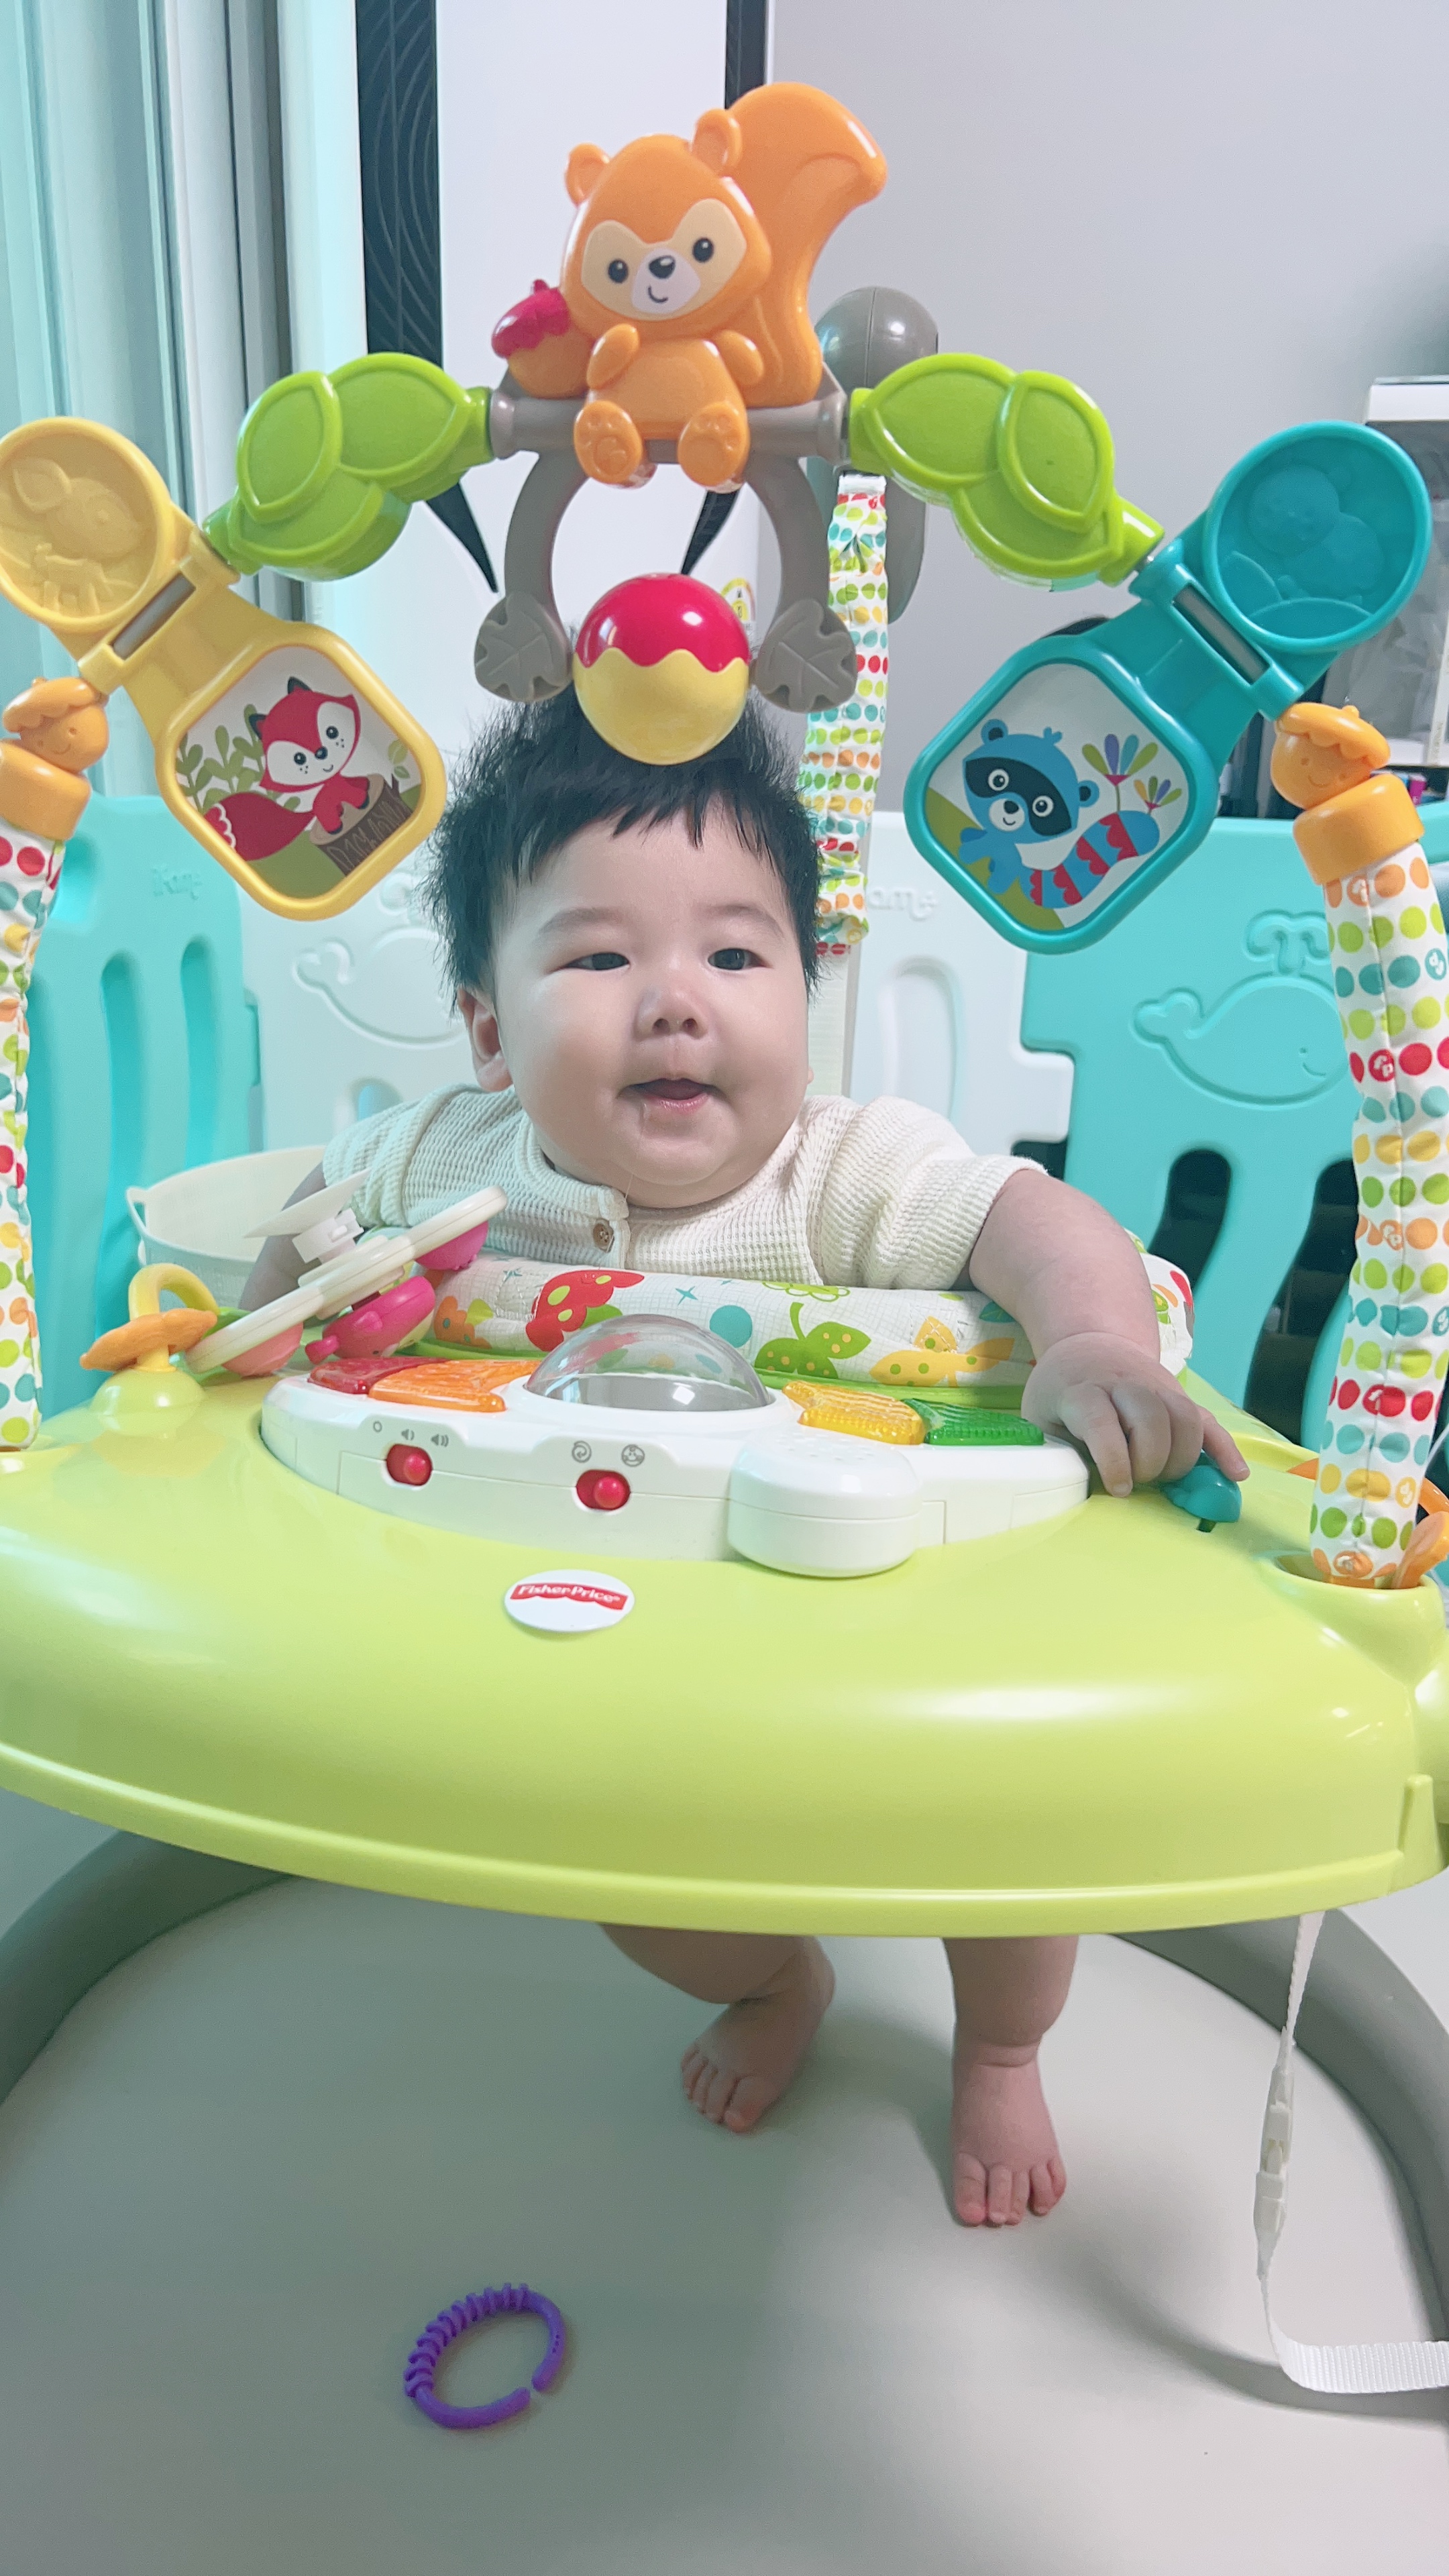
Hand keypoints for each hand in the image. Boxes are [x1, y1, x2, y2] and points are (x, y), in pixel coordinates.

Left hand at [1022, 1331, 1247, 1500]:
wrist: (1089, 1345)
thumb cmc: (1060, 1391)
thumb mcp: (1041, 1417)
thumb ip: (1054, 1450)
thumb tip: (1072, 1493)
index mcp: (1082, 1390)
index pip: (1102, 1421)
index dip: (1114, 1458)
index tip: (1120, 1489)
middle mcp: (1124, 1384)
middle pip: (1151, 1418)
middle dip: (1150, 1460)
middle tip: (1139, 1481)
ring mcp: (1157, 1387)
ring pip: (1185, 1417)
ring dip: (1182, 1458)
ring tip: (1165, 1478)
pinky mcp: (1179, 1396)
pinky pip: (1209, 1421)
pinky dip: (1225, 1448)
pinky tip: (1236, 1475)